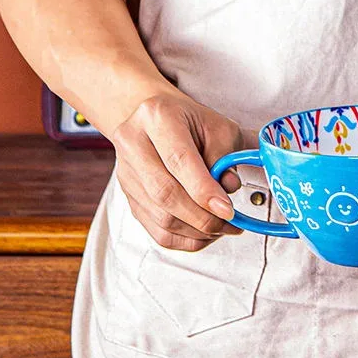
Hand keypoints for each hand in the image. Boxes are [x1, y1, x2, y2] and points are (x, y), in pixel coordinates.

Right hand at [112, 91, 256, 250]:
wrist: (158, 122)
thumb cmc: (192, 125)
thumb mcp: (220, 128)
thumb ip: (227, 157)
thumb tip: (229, 188)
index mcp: (157, 117)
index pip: (178, 160)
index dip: (204, 191)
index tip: (227, 210)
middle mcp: (133, 143)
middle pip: (165, 194)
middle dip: (203, 217)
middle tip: (230, 223)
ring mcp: (127, 174)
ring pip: (162, 218)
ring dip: (198, 231)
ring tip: (222, 227)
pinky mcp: (130, 198)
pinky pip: (159, 233)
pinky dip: (187, 240)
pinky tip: (205, 233)